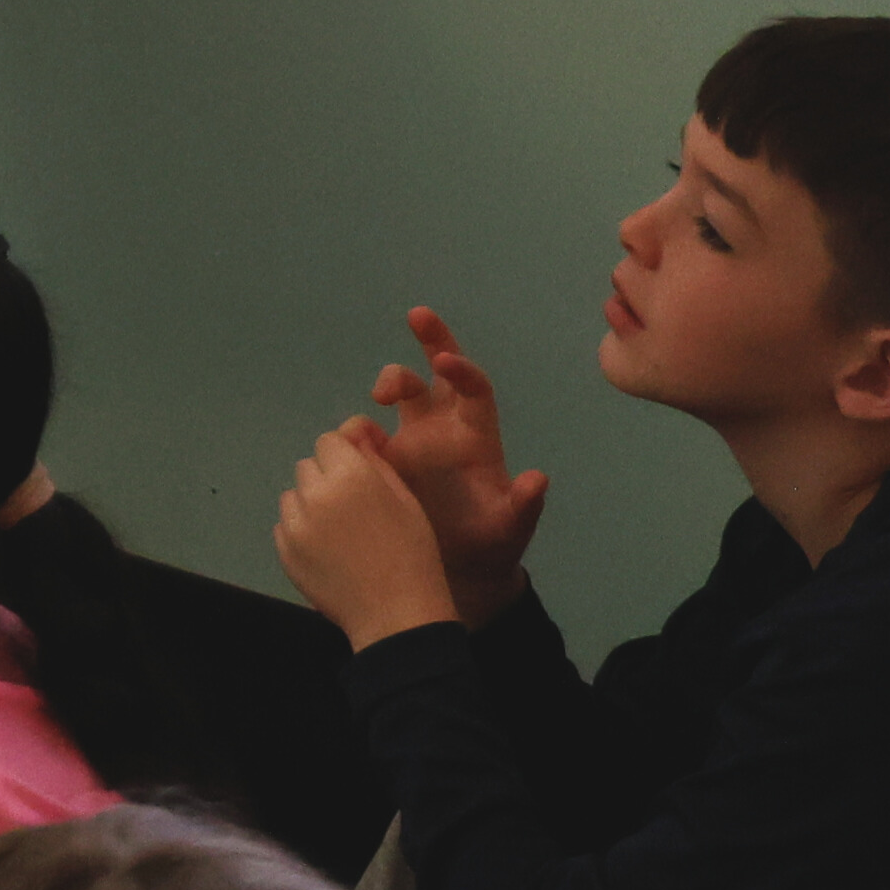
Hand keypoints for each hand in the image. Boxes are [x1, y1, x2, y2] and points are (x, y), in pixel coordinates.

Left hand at [274, 419, 461, 650]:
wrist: (396, 615)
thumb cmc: (412, 554)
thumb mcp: (405, 499)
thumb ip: (375, 462)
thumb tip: (355, 434)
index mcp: (350, 477)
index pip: (329, 441)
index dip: (345, 452)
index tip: (360, 467)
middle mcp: (315, 495)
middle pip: (309, 465)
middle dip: (328, 475)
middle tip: (354, 503)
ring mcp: (295, 525)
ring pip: (293, 494)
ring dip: (311, 502)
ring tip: (340, 529)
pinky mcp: (284, 551)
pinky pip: (285, 524)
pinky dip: (301, 529)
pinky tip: (327, 549)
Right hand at [367, 305, 547, 617]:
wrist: (459, 574)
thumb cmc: (492, 546)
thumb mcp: (511, 528)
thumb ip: (523, 506)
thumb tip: (537, 479)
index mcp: (478, 438)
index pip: (473, 391)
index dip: (462, 371)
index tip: (444, 361)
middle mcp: (445, 431)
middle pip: (437, 375)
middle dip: (431, 340)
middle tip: (419, 315)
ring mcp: (412, 445)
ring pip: (400, 395)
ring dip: (391, 383)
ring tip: (379, 400)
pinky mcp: (384, 465)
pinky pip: (365, 436)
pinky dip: (356, 431)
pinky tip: (352, 440)